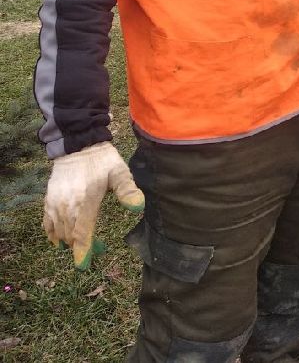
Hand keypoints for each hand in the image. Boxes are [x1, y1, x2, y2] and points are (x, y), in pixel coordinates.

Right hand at [42, 142, 143, 269]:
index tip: (83, 265)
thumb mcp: (120, 172)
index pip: (82, 233)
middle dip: (79, 247)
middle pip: (70, 236)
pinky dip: (52, 233)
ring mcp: (55, 203)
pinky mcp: (48, 199)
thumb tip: (139, 207)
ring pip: (58, 231)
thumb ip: (128, 190)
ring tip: (78, 246)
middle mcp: (68, 205)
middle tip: (93, 251)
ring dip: (67, 241)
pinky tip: (58, 239)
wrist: (78, 145)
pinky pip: (47, 222)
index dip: (82, 251)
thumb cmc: (103, 160)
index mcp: (86, 201)